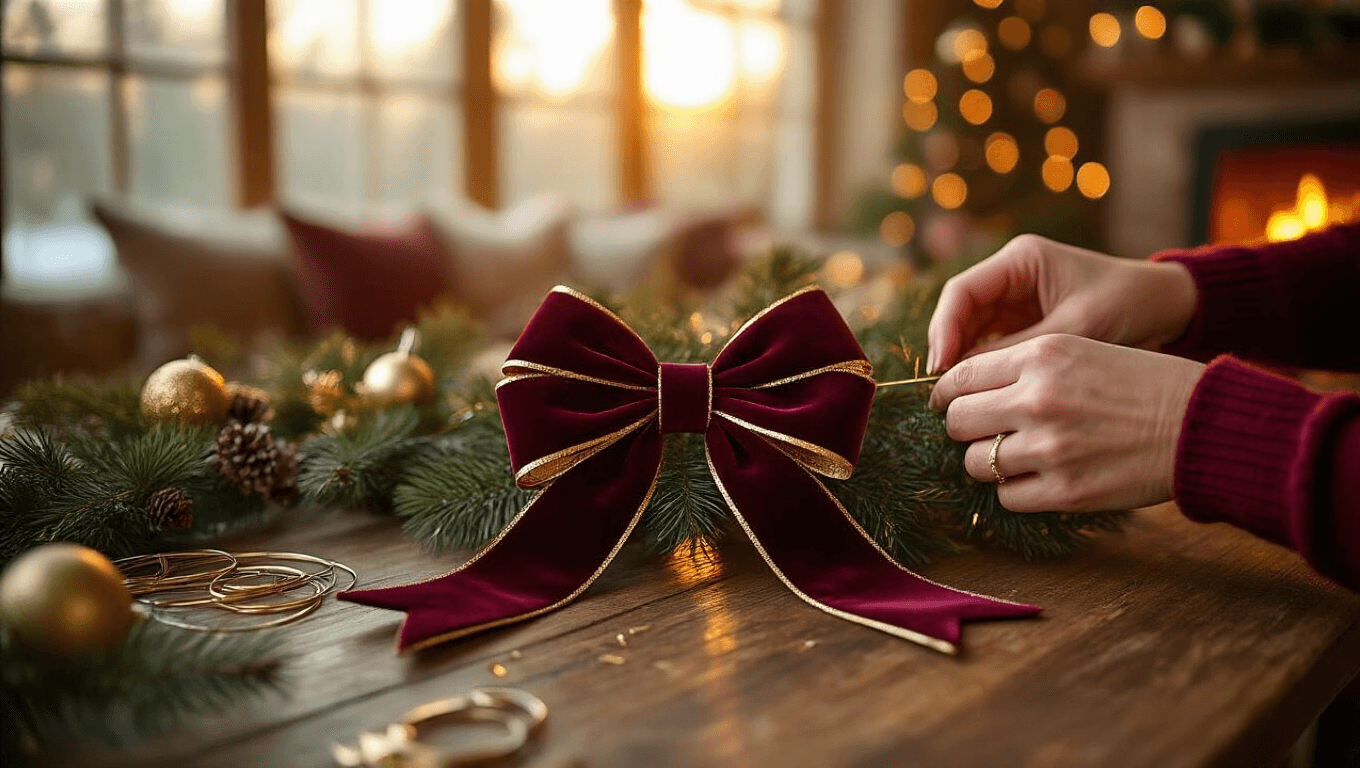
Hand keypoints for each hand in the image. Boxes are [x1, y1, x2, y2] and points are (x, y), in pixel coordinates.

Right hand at [926, 234, 1197, 373]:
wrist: (1169, 310)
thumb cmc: (1128, 306)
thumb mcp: (1073, 328)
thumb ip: (1019, 349)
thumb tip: (966, 379)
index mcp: (1020, 260)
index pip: (961, 292)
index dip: (945, 329)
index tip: (942, 367)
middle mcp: (1011, 277)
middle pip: (960, 313)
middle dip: (950, 350)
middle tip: (943, 391)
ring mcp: (1016, 302)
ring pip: (971, 333)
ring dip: (964, 363)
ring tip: (959, 398)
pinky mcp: (1025, 325)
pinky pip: (992, 347)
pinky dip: (986, 370)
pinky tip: (983, 395)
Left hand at [929, 334, 1205, 512]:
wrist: (1201, 423)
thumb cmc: (1141, 383)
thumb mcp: (1081, 350)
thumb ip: (1023, 366)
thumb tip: (965, 391)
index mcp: (1042, 354)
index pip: (961, 375)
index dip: (946, 393)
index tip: (948, 403)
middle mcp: (1038, 399)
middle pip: (958, 421)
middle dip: (963, 428)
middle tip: (981, 431)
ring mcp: (1049, 448)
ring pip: (975, 462)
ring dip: (987, 462)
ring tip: (1016, 455)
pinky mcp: (1065, 490)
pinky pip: (1005, 496)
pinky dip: (1014, 490)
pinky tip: (1037, 478)